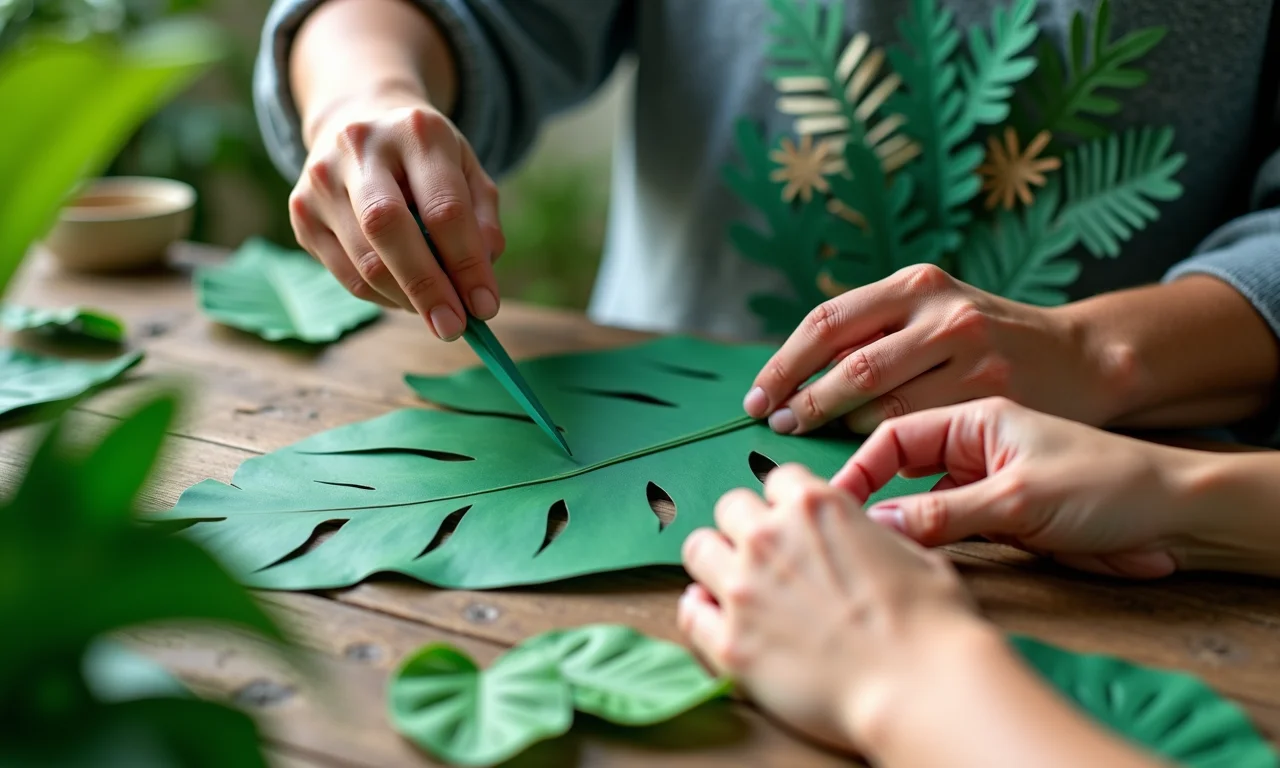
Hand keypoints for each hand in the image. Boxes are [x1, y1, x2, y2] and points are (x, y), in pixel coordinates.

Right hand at [289, 94, 504, 339]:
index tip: (485, 307)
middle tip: (453, 328)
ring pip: (364, 261)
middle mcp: (360, 147)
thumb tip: (479, 282)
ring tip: (435, 310)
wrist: (358, 120)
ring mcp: (321, 179)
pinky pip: (346, 275)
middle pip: (389, 229)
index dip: (467, 264)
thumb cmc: (426, 160)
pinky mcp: (301, 211)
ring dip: (406, 299)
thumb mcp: (468, 173)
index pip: (444, 208)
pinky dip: (382, 296)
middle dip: (426, 287)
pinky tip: (404, 296)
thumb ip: (482, 223)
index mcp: (416, 131)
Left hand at [679, 464, 987, 753]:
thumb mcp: (914, 555)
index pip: (779, 479)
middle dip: (747, 526)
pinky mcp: (729, 644)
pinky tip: (714, 616)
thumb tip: (864, 536)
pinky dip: (699, 611)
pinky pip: (689, 613)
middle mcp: (769, 539)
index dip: (788, 502)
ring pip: (698, 550)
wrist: (920, 689)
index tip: (795, 521)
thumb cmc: (932, 625)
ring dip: (717, 561)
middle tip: (768, 556)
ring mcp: (742, 591)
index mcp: (815, 507)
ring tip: (737, 584)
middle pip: (730, 507)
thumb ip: (871, 536)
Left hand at [742, 264, 1132, 434]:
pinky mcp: (990, 392)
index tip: (758, 395)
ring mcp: (969, 351)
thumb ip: (874, 333)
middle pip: (848, 363)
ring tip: (809, 439)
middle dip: (803, 400)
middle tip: (776, 425)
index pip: (827, 321)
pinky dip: (882, 442)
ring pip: (881, 401)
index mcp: (914, 284)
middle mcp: (940, 311)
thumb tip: (793, 378)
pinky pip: (918, 426)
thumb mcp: (931, 313)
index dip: (784, 363)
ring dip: (837, 426)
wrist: (1079, 357)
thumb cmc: (984, 340)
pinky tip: (865, 451)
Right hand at [832, 397, 1208, 577]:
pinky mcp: (1000, 511)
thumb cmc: (1107, 487)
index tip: (836, 505)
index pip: (893, 435)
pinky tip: (923, 560)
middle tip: (838, 526)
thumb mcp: (1018, 503)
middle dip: (870, 490)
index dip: (860, 469)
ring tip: (875, 547)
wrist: (1176, 511)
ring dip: (903, 521)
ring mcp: (986, 477)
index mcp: (975, 418)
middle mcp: (974, 443)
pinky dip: (934, 540)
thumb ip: (942, 513)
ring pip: (921, 499)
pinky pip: (949, 523)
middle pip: (898, 464)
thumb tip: (877, 524)